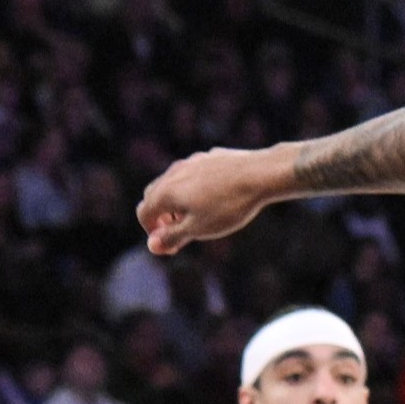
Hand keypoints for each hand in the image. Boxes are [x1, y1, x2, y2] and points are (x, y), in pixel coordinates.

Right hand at [136, 147, 286, 253]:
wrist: (260, 174)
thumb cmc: (229, 205)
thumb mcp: (199, 228)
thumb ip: (172, 236)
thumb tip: (152, 245)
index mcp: (165, 192)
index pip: (144, 213)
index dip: (153, 232)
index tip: (171, 245)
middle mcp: (172, 173)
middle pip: (153, 195)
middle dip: (161, 216)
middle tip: (179, 230)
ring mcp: (190, 162)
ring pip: (173, 183)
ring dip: (176, 201)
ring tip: (197, 215)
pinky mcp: (209, 158)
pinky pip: (193, 174)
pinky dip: (193, 188)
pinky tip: (214, 197)